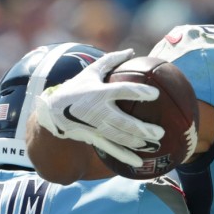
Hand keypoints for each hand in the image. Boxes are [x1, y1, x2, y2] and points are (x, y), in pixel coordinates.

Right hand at [30, 48, 164, 167]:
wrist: (53, 111)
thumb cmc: (76, 88)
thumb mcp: (91, 71)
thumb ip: (111, 61)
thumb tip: (132, 51)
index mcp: (98, 93)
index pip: (122, 91)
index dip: (139, 92)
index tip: (155, 95)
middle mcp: (97, 111)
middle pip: (122, 121)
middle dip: (141, 128)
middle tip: (160, 131)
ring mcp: (95, 127)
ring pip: (118, 137)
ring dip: (136, 142)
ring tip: (154, 143)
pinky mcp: (93, 138)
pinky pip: (111, 149)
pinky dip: (124, 157)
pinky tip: (139, 162)